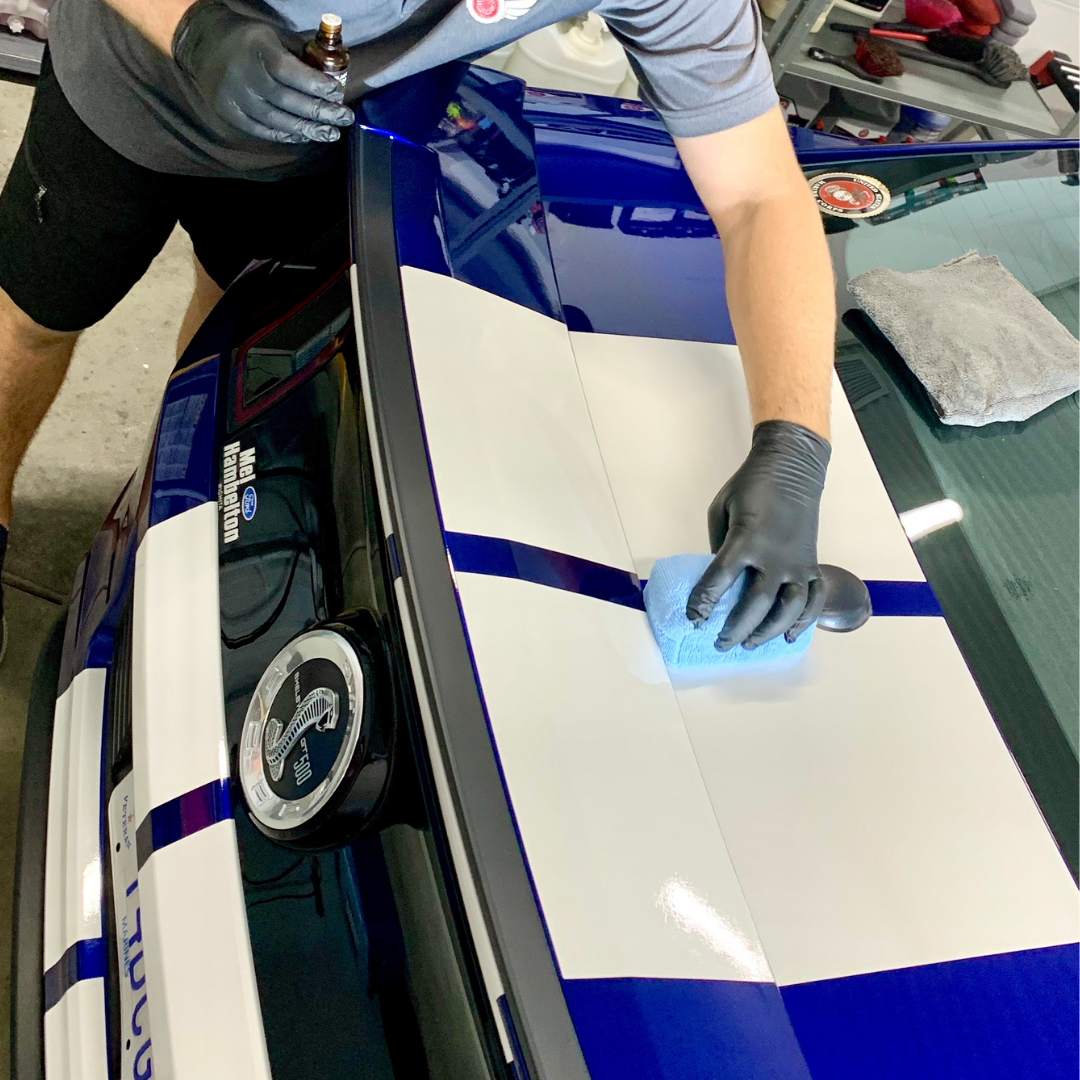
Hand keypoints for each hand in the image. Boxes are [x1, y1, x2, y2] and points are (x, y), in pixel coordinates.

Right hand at [172, 0, 352, 143]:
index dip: (315, 84)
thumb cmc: (252, 41)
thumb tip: (334, 76)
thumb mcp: (275, 37)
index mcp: (256, 49)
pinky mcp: (230, 114)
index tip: (337, 92)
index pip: (289, 71)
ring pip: (277, 121)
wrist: (207, 46)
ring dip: (308, 129)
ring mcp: (235, 98)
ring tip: (330, 133)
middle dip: (320, 112)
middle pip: (287, 101)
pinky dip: (287, 135)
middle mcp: (244, 75)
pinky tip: (305, 135)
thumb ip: (302, 55)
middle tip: (344, 118)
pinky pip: (263, 130)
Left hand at [686, 420, 829, 649]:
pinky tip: (790, 637)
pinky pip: (813, 599)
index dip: (703, 604)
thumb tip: (719, 581)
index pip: (719, 580)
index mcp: (745, 540)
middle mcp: (774, 557)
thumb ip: (719, 547)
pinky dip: (805, 622)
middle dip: (735, 630)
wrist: (793, 469)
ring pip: (788, 610)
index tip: (693, 620)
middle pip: (755, 605)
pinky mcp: (812, 564)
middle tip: (719, 643)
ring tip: (750, 644)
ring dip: (769, 632)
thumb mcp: (721, 510)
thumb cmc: (750, 487)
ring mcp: (797, 563)